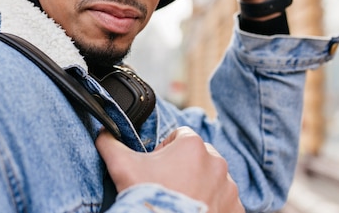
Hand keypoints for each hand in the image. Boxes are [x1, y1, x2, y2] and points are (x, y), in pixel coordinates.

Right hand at [95, 127, 242, 212]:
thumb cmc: (146, 197)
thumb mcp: (121, 165)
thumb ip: (110, 142)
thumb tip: (103, 132)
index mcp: (192, 144)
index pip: (179, 136)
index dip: (164, 150)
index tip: (156, 168)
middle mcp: (217, 163)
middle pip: (198, 158)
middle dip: (184, 168)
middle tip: (166, 187)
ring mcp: (229, 188)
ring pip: (212, 180)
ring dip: (200, 187)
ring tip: (180, 202)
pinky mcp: (235, 210)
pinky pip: (225, 203)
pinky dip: (213, 207)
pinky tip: (193, 211)